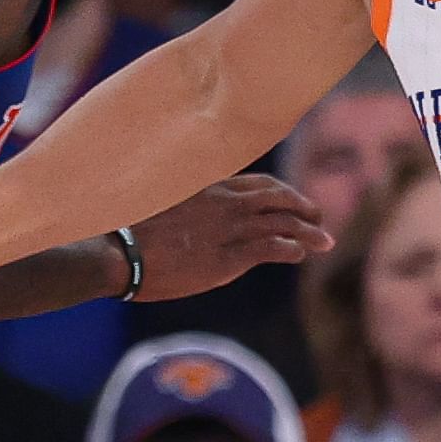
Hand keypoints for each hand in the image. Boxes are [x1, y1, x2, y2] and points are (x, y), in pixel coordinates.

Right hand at [132, 175, 333, 301]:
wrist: (117, 252)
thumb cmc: (128, 233)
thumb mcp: (160, 203)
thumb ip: (185, 204)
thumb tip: (192, 216)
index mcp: (207, 187)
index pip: (257, 183)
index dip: (281, 193)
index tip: (292, 201)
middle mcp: (223, 202)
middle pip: (277, 198)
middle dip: (303, 206)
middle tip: (319, 218)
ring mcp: (227, 229)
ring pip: (282, 222)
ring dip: (308, 231)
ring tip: (323, 241)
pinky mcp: (227, 257)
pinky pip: (271, 248)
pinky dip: (291, 249)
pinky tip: (299, 254)